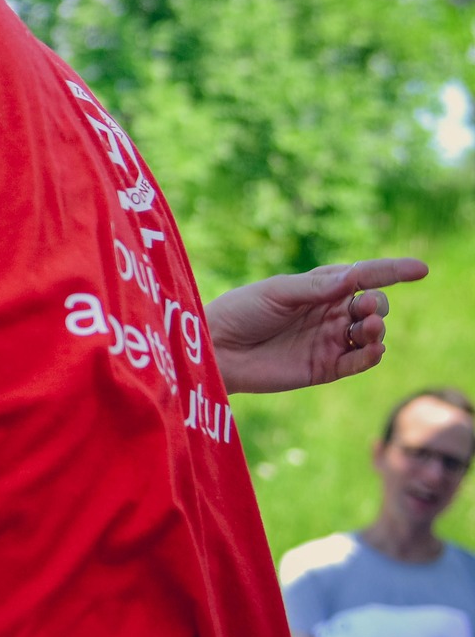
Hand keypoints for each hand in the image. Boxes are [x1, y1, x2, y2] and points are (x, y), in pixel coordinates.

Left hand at [206, 257, 429, 394]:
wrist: (216, 349)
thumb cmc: (240, 312)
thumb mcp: (275, 292)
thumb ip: (314, 288)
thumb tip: (355, 278)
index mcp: (319, 287)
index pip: (364, 276)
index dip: (394, 271)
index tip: (420, 269)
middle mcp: (329, 313)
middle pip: (373, 305)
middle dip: (377, 305)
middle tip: (364, 308)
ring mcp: (329, 340)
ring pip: (370, 334)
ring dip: (376, 330)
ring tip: (367, 328)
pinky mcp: (325, 367)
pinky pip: (358, 362)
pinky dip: (370, 356)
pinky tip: (372, 350)